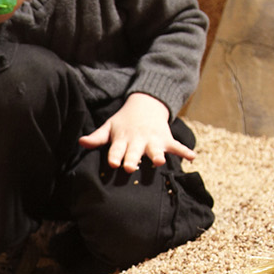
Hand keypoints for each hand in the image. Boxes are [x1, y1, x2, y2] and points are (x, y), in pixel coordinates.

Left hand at [79, 92, 194, 174]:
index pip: (116, 149)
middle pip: (134, 152)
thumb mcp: (109, 127)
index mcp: (122, 139)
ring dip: (158, 155)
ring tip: (160, 161)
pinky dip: (185, 151)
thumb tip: (80, 142)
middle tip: (130, 168)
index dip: (114, 156)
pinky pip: (177, 146)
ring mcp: (153, 140)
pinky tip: (193, 157)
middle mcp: (137, 140)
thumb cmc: (123, 122)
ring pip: (155, 149)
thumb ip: (97, 138)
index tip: (112, 163)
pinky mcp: (166, 139)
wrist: (145, 105)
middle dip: (132, 159)